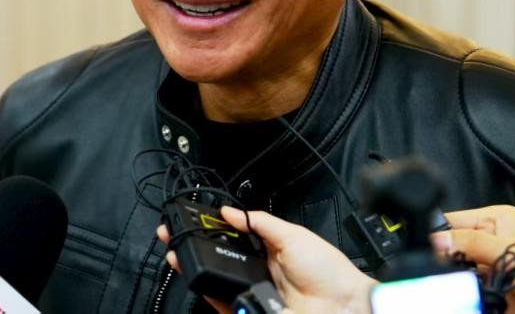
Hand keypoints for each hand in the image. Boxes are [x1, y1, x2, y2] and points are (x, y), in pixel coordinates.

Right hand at [158, 207, 374, 313]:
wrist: (342, 306)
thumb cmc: (326, 269)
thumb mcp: (293, 235)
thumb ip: (261, 223)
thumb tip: (229, 211)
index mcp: (266, 250)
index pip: (231, 236)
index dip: (211, 228)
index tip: (191, 218)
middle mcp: (256, 271)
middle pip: (218, 258)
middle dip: (194, 247)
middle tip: (172, 235)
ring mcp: (251, 292)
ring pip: (215, 280)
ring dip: (194, 268)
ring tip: (177, 253)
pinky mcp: (249, 311)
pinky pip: (223, 304)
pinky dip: (210, 294)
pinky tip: (198, 278)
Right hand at [434, 205, 514, 313]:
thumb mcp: (512, 252)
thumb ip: (471, 244)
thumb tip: (436, 240)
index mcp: (494, 220)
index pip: (452, 222)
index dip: (434, 235)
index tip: (417, 250)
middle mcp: (490, 243)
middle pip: (452, 253)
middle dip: (443, 267)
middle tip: (433, 279)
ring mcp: (493, 272)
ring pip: (459, 279)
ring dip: (456, 288)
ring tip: (453, 293)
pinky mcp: (498, 297)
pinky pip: (473, 298)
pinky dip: (469, 302)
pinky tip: (470, 303)